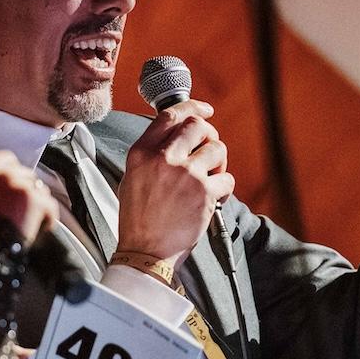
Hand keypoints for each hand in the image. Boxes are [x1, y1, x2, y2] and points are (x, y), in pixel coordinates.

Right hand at [0, 150, 59, 243]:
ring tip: (31, 218)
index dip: (11, 173)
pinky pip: (50, 205)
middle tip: (21, 207)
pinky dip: (48, 217)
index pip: (5, 158)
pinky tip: (42, 226)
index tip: (12, 186)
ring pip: (38, 187)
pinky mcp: (33, 198)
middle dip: (24, 188)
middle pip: (23, 172)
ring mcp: (17, 183)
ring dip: (37, 201)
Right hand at [117, 100, 235, 267]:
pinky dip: (225, 188)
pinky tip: (214, 199)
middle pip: (198, 125)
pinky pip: (227, 178)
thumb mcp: (131, 178)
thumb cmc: (139, 219)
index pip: (170, 115)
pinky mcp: (204, 192)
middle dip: (209, 136)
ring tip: (211, 180)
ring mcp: (185, 174)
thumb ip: (152, 154)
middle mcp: (162, 158)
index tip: (206, 110)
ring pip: (217, 148)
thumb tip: (179, 137)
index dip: (193, 106)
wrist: (145, 251)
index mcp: (141, 153)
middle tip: (209, 153)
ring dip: (219, 162)